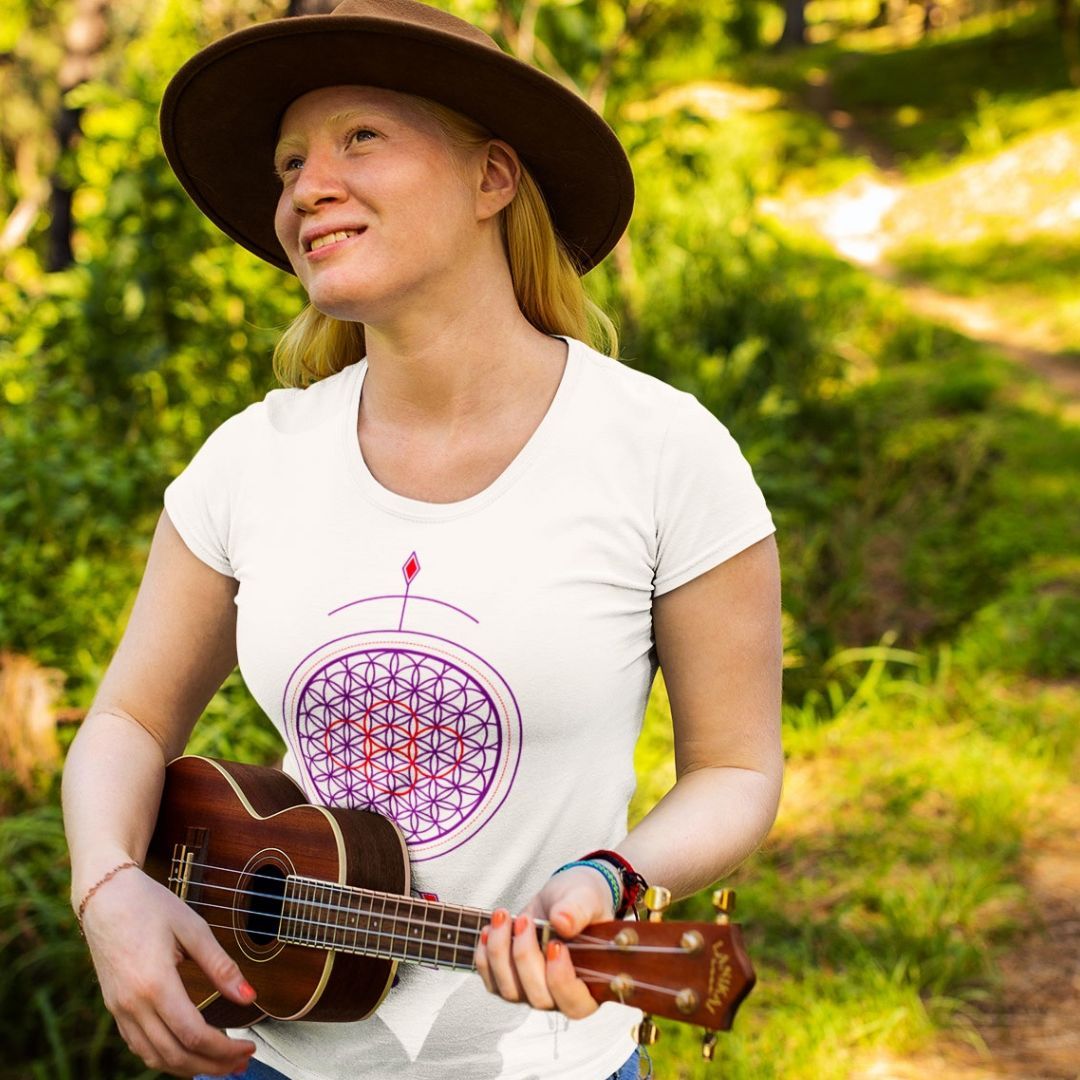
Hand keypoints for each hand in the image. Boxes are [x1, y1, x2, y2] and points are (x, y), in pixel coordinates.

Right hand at [80, 866, 258, 1076]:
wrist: (105, 896)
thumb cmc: (150, 906)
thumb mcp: (193, 928)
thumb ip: (221, 966)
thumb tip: (250, 996)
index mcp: (155, 984)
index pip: (193, 1035)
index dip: (224, 1050)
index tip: (248, 1048)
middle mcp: (133, 1005)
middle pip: (175, 1056)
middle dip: (212, 1067)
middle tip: (241, 1064)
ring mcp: (119, 1010)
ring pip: (154, 1058)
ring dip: (189, 1068)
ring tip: (220, 1065)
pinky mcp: (114, 1008)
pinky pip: (139, 1046)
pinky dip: (165, 1058)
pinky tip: (187, 1053)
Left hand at [474, 865, 617, 1018]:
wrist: (561, 898)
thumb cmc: (581, 902)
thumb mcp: (586, 898)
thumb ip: (578, 910)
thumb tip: (562, 922)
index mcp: (591, 985)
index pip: (576, 1004)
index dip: (562, 981)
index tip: (554, 946)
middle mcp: (561, 996)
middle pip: (539, 997)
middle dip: (525, 957)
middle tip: (524, 921)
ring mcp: (533, 992)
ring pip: (511, 991)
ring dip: (501, 953)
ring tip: (503, 917)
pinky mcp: (511, 982)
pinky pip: (492, 981)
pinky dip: (485, 956)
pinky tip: (489, 928)